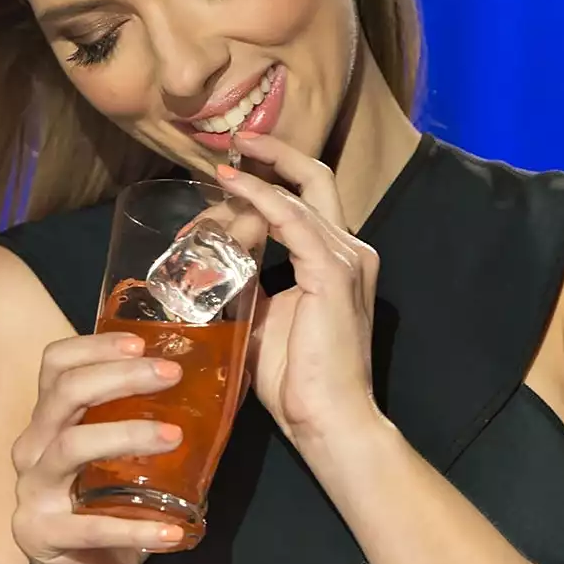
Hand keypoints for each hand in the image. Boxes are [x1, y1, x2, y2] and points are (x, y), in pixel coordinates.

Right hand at [8, 332, 187, 563]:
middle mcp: (32, 449)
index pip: (56, 364)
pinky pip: (92, 526)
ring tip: (176, 436)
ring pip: (70, 447)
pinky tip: (176, 530)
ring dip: (127, 435)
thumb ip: (159, 420)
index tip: (143, 343)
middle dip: (118, 376)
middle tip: (171, 374)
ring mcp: (31, 492)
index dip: (95, 346)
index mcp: (49, 421)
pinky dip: (138, 529)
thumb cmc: (112, 513)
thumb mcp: (131, 461)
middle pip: (64, 394)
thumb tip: (230, 379)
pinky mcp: (39, 535)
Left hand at [215, 131, 383, 445]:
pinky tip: (231, 186)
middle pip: (314, 178)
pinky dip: (260, 197)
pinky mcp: (334, 273)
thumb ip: (248, 281)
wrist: (328, 420)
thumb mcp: (264, 315)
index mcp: (336, 259)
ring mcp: (346, 259)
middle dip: (273, 153)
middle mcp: (349, 249)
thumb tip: (213, 260)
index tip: (226, 168)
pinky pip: (292, 219)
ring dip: (248, 186)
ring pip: (294, 197)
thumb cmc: (297, 379)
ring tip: (214, 175)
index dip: (266, 179)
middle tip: (232, 142)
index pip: (304, 200)